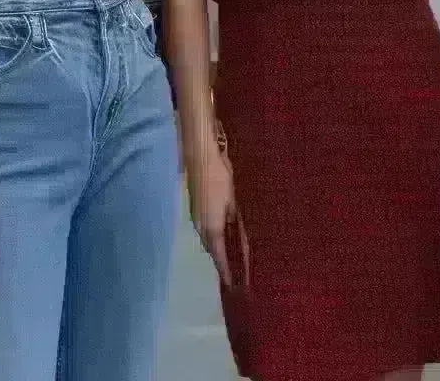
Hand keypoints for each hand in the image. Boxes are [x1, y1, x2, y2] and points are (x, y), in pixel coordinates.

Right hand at [188, 141, 249, 288]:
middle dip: (221, 261)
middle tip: (236, 271)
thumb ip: (237, 225)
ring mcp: (196, 217)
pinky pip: (205, 228)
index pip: (219, 257)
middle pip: (211, 250)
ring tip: (231, 255)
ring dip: (217, 248)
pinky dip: (214, 235)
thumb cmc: (219, 179)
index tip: (233, 284)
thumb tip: (244, 246)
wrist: (201, 156)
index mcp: (211, 228)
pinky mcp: (196, 207)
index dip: (226, 271)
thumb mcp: (234, 203)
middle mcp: (201, 227)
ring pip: (207, 239)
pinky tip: (224, 232)